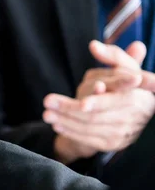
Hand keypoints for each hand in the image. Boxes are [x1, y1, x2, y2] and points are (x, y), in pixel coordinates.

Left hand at [43, 41, 154, 162]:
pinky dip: (71, 132)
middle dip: (71, 108)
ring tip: (47, 114)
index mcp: (142, 94)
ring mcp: (126, 131)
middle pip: (99, 113)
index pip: (120, 97)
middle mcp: (138, 114)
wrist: (128, 114)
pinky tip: (57, 125)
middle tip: (48, 102)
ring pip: (90, 126)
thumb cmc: (122, 85)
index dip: (102, 99)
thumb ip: (112, 56)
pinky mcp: (114, 144)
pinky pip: (89, 139)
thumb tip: (94, 46)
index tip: (88, 97)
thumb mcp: (121, 67)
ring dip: (65, 120)